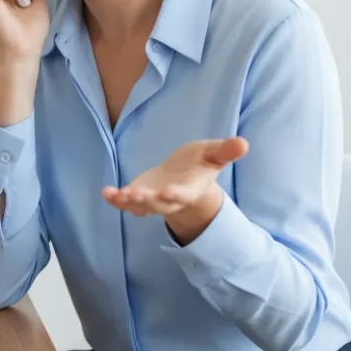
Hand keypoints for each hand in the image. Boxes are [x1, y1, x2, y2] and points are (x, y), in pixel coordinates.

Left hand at [102, 137, 248, 244]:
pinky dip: (115, 200)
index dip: (176, 195)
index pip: (183, 195)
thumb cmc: (200, 164)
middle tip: (136, 195)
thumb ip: (226, 151)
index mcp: (189, 190)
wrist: (184, 178)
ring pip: (140, 207)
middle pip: (159, 204)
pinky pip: (125, 203)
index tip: (169, 192)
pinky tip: (106, 193)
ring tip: (117, 195)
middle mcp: (169, 199)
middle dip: (148, 201)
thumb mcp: (214, 154)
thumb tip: (243, 143)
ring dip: (128, 203)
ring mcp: (152, 200)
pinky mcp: (138, 196)